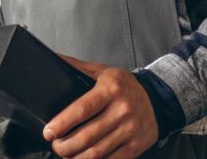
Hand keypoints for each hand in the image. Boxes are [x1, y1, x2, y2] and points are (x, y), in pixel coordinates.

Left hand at [44, 55, 159, 158]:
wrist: (157, 99)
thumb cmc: (124, 86)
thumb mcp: (103, 71)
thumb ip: (77, 67)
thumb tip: (53, 58)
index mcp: (111, 88)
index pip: (82, 109)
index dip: (62, 123)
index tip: (49, 132)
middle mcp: (122, 109)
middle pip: (87, 135)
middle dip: (65, 145)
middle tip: (56, 145)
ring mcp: (130, 129)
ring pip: (97, 152)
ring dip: (76, 157)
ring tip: (65, 155)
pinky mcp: (136, 146)